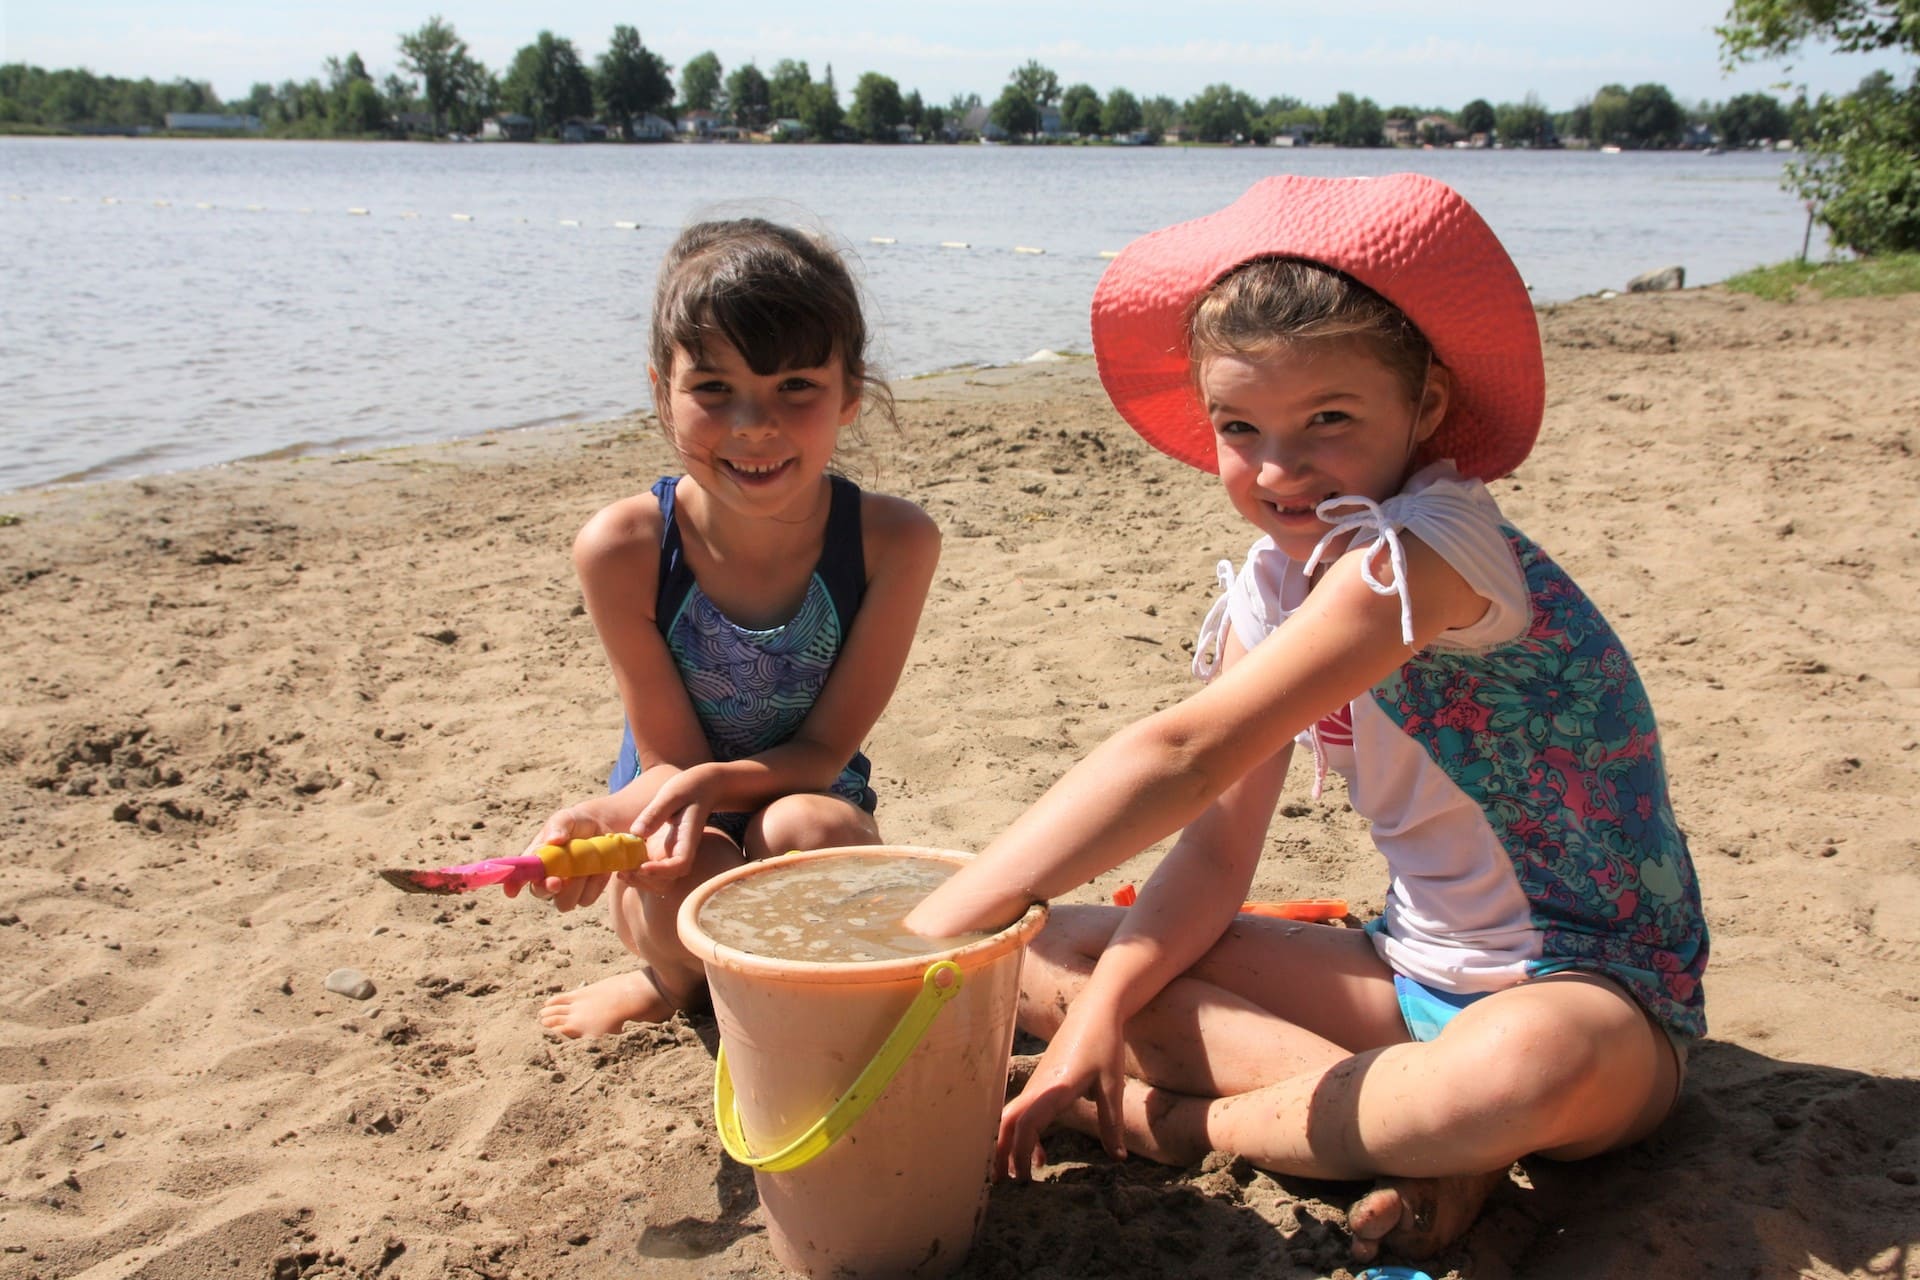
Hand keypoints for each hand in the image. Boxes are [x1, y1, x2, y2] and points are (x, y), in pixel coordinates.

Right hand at [502, 806, 613, 910]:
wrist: (602, 829)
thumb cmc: (576, 823)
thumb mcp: (566, 818)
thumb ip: (558, 826)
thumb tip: (553, 840)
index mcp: (536, 860)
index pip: (518, 875)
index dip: (513, 884)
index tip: (512, 890)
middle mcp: (547, 878)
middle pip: (540, 893)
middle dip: (547, 888)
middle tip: (557, 880)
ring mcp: (566, 889)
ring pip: (565, 902)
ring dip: (576, 885)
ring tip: (586, 862)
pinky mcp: (585, 893)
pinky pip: (587, 899)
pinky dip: (594, 884)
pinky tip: (597, 867)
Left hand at [623, 764, 721, 886]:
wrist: (703, 788)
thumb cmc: (689, 788)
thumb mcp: (671, 795)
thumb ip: (655, 813)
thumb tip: (636, 833)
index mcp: (688, 838)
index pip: (680, 864)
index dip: (662, 871)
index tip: (642, 867)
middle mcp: (681, 851)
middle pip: (669, 879)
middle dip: (645, 880)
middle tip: (622, 872)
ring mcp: (671, 853)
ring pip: (659, 879)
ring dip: (639, 880)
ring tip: (619, 871)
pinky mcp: (662, 851)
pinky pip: (651, 869)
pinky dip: (636, 871)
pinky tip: (621, 863)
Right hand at [997, 1000, 1128, 1180]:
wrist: (1094, 1012)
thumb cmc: (1104, 1045)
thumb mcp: (1112, 1085)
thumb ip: (1113, 1124)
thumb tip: (1118, 1158)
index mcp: (1055, 1088)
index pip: (1027, 1123)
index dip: (1021, 1151)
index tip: (1026, 1176)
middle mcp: (1039, 1086)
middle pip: (1007, 1121)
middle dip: (1001, 1151)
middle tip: (1003, 1182)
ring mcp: (1037, 1083)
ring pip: (1013, 1117)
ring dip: (1011, 1145)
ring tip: (1017, 1175)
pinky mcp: (1041, 1082)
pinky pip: (1025, 1112)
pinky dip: (1026, 1136)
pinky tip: (1042, 1155)